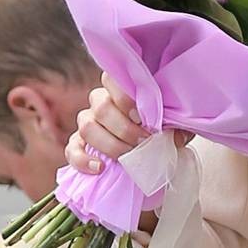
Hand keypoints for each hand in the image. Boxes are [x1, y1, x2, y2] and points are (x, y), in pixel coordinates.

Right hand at [65, 72, 193, 173]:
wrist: (149, 155)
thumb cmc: (161, 132)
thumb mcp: (174, 127)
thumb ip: (176, 127)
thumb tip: (175, 137)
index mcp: (122, 91)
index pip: (112, 79)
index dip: (124, 96)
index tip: (142, 116)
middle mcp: (101, 103)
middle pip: (101, 107)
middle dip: (124, 128)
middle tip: (143, 142)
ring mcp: (88, 123)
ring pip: (87, 127)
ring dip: (109, 144)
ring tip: (128, 157)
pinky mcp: (78, 145)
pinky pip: (71, 149)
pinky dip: (82, 160)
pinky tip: (100, 168)